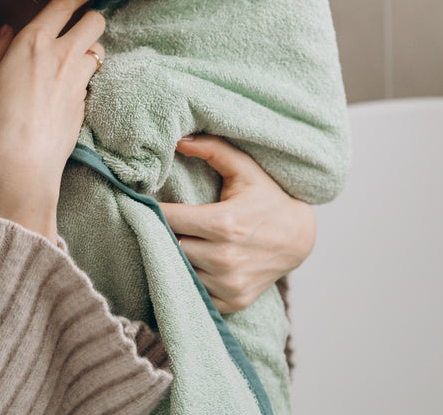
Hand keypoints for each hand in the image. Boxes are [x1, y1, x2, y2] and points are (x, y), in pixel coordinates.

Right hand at [0, 0, 104, 242]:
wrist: (20, 165)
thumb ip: (0, 50)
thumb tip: (7, 31)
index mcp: (33, 42)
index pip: (63, 5)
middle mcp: (62, 55)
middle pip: (94, 21)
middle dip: (91, 18)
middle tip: (82, 24)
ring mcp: (78, 79)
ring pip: (98, 50)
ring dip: (90, 50)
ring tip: (76, 60)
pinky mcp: (85, 102)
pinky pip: (90, 80)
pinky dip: (83, 79)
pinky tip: (67, 92)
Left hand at [157, 134, 315, 313]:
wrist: (299, 237)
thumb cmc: (267, 198)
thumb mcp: (244, 168)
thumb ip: (213, 149)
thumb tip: (178, 141)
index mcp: (223, 223)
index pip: (168, 220)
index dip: (152, 211)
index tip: (143, 204)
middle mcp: (224, 258)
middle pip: (170, 247)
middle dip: (163, 234)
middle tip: (161, 223)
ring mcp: (229, 283)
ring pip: (180, 271)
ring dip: (178, 258)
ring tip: (181, 241)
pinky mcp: (233, 301)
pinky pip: (196, 293)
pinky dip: (192, 280)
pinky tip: (197, 263)